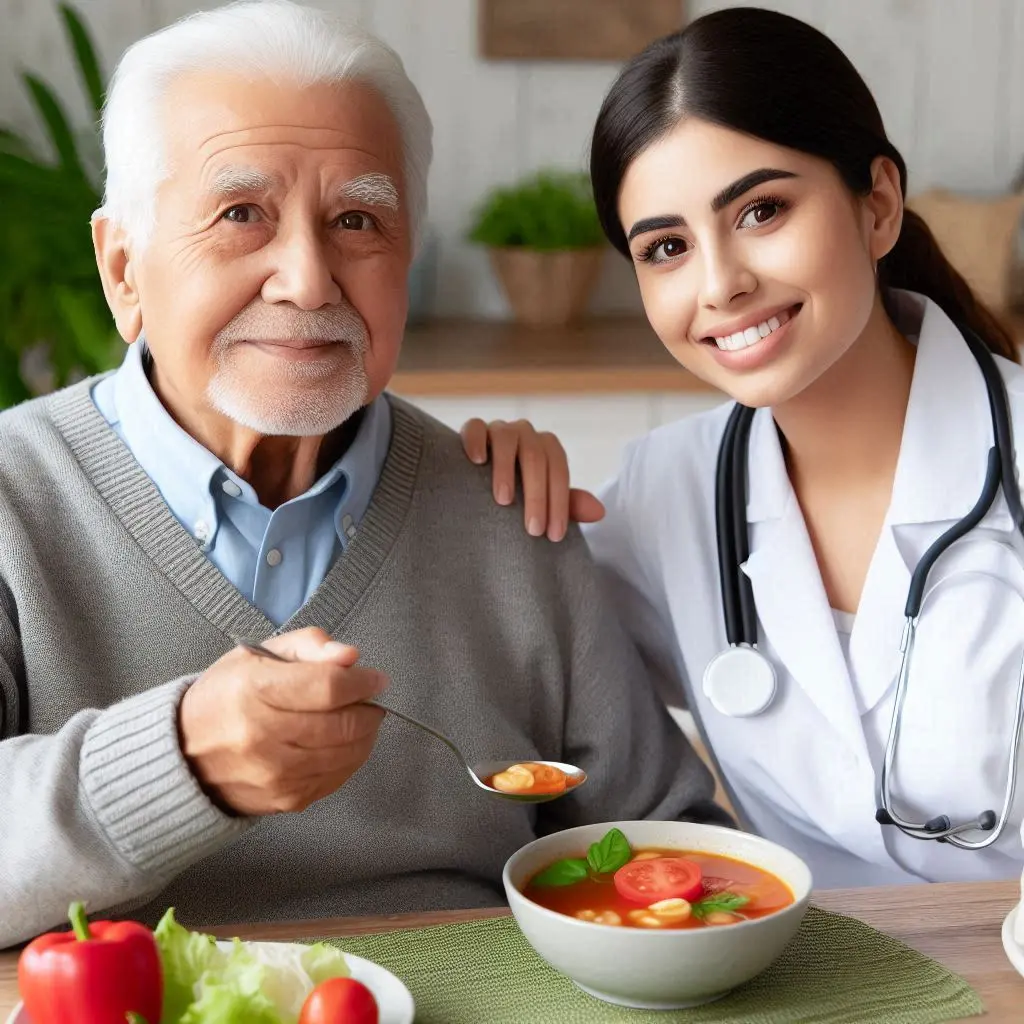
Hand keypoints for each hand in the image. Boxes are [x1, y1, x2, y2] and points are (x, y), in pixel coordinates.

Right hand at [178, 628, 387, 815]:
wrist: (184, 753)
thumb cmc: (228, 694)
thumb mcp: (260, 654)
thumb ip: (310, 645)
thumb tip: (351, 656)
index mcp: (254, 691)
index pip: (329, 688)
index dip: (362, 681)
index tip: (375, 677)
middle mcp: (262, 737)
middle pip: (343, 725)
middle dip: (368, 708)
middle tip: (369, 698)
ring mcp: (274, 774)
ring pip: (346, 754)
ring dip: (365, 734)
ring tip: (358, 718)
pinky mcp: (284, 800)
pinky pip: (337, 778)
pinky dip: (350, 758)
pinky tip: (342, 743)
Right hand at [460, 418, 604, 540]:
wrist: (475, 481)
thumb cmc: (514, 493)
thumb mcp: (541, 501)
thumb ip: (567, 504)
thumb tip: (600, 512)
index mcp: (545, 448)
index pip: (559, 470)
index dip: (560, 503)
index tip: (553, 536)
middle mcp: (525, 433)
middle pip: (535, 457)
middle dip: (537, 495)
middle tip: (533, 530)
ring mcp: (498, 429)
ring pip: (507, 439)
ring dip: (506, 470)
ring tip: (504, 500)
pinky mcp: (472, 428)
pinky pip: (475, 428)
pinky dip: (477, 441)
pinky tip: (477, 462)